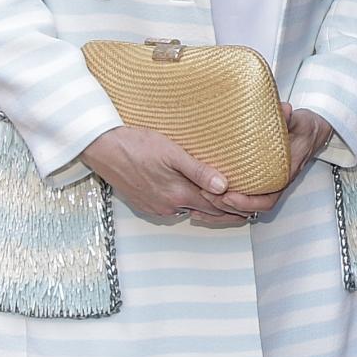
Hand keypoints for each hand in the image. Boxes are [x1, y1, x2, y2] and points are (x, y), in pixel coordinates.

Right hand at [81, 125, 244, 224]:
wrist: (100, 147)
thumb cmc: (136, 144)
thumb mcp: (172, 153)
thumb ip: (198, 171)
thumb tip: (224, 187)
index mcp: (178, 194)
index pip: (217, 206)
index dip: (238, 205)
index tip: (255, 203)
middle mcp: (168, 206)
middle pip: (206, 212)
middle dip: (227, 210)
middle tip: (248, 206)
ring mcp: (155, 207)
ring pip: (190, 211)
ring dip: (208, 208)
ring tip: (227, 201)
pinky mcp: (145, 204)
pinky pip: (174, 208)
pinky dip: (189, 204)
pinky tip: (194, 195)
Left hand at [207, 103, 335, 218]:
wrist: (311, 131)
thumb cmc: (305, 129)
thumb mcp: (300, 121)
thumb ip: (289, 119)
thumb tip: (285, 110)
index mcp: (283, 175)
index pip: (266, 200)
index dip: (247, 203)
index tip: (229, 196)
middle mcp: (273, 184)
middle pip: (248, 208)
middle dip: (226, 206)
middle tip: (206, 195)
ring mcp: (263, 184)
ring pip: (241, 207)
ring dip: (220, 207)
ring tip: (199, 198)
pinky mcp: (254, 180)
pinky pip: (237, 197)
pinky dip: (220, 203)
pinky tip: (202, 199)